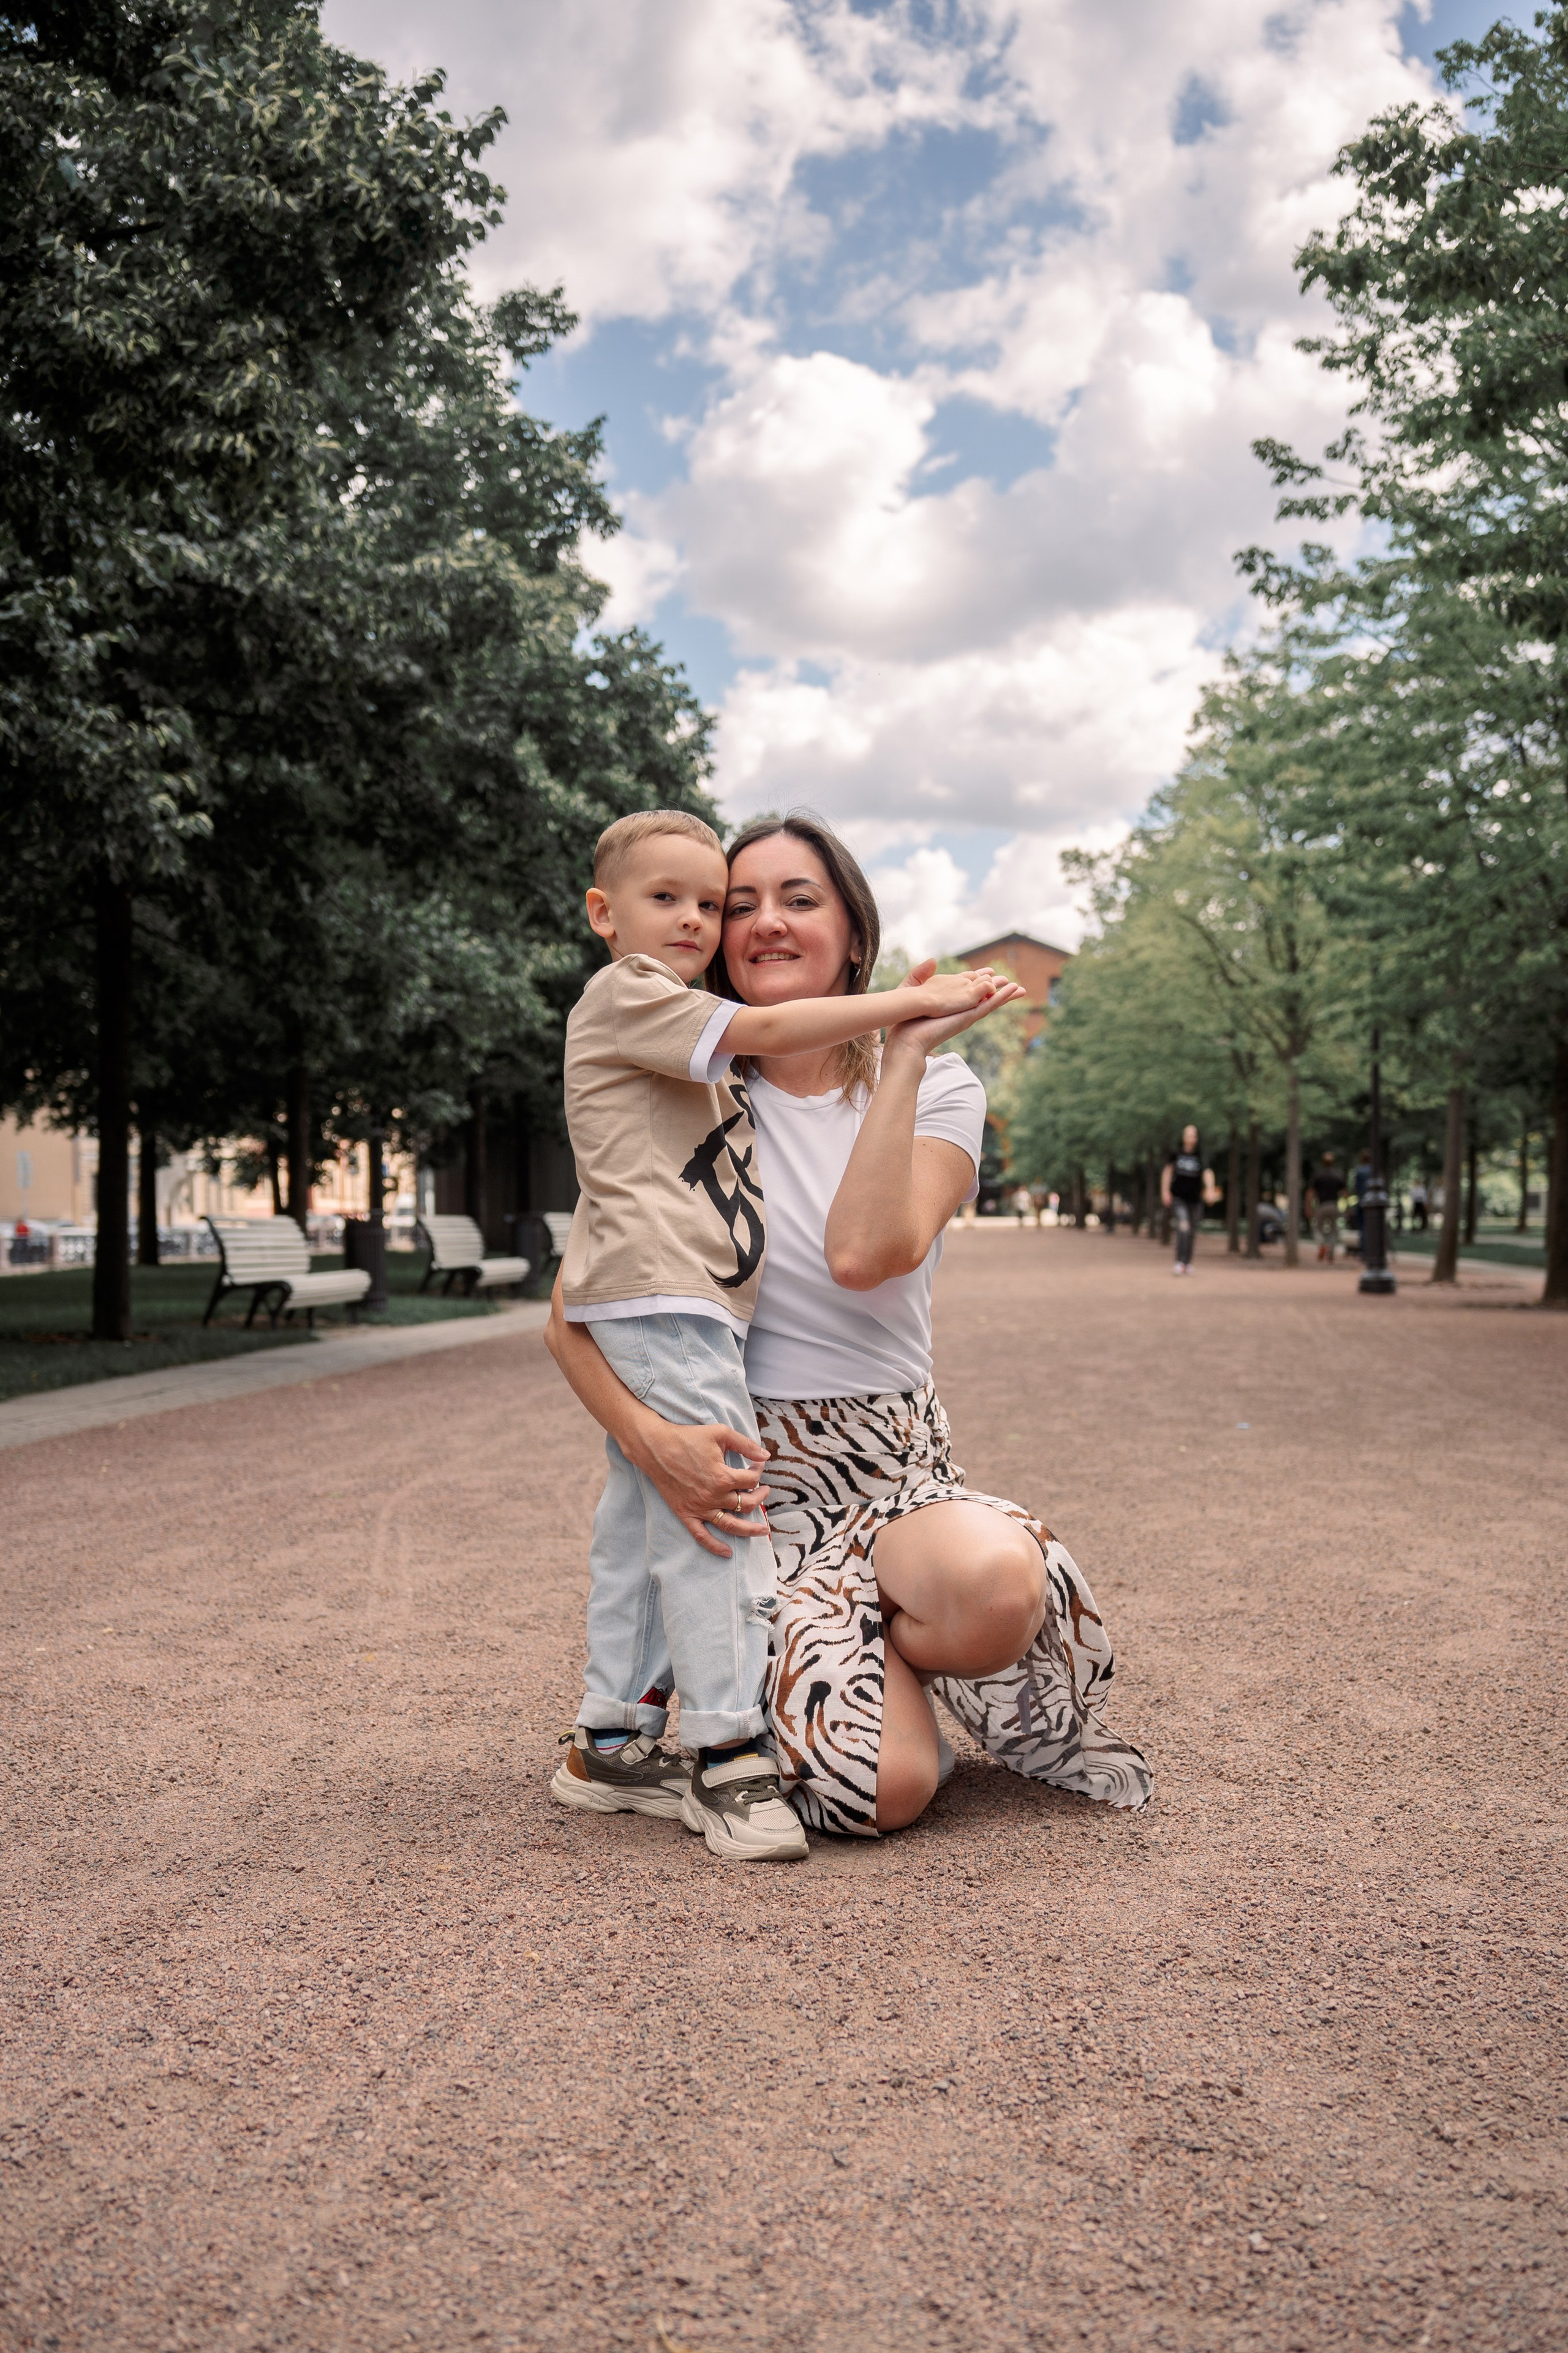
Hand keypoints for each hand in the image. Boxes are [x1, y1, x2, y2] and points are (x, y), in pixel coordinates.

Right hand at [630, 1419, 772, 1559]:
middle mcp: (713, 1496)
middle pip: (746, 1504)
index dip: (759, 1471)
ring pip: (730, 1525)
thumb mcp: (721, 1433)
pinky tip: (727, 1553)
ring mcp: (699, 1508)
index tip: (758, 1464)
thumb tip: (766, 1456)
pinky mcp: (686, 1513)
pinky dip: (715, 1546)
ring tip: (763, 1530)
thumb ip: (745, 1445)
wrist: (655, 1447)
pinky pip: (702, 1536)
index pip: (752, 1479)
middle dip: (760, 1497)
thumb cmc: (688, 1437)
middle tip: (764, 1491)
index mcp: (723, 1477)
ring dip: (749, 1530)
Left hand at [884, 958, 1026, 1060]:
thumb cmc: (904, 1022)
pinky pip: (989, 1006)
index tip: (990, 972)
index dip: (980, 981)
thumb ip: (922, 976)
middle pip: (984, 998)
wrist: (905, 1041)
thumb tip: (933, 960)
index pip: (968, 991)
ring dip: (1006, 995)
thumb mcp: (912, 992)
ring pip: (991, 1003)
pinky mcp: (969, 1018)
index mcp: (948, 1005)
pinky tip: (1014, 991)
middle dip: (998, 990)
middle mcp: (960, 1011)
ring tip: (1021, 989)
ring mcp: (966, 1015)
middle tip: (1012, 983)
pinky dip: (1003, 998)